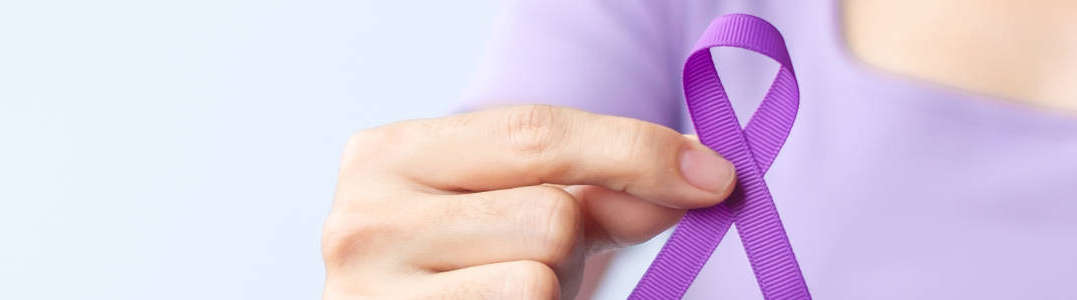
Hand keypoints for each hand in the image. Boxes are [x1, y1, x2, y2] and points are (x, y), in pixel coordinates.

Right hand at [323, 105, 735, 298]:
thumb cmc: (452, 277)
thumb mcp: (516, 216)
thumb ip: (600, 192)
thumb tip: (699, 177)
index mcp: (388, 155)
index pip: (534, 133)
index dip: (634, 151)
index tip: (712, 176)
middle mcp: (364, 216)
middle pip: (549, 212)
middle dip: (573, 240)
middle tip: (544, 261)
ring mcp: (372, 290)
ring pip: (539, 276)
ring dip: (550, 289)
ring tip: (503, 292)